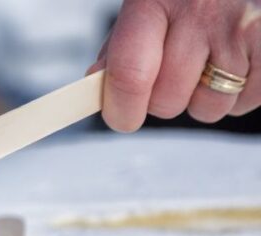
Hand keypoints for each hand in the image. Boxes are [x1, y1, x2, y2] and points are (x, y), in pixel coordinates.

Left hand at [90, 0, 260, 131]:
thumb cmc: (185, 0)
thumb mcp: (146, 10)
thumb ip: (120, 50)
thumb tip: (96, 85)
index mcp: (154, 1)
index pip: (129, 73)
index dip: (121, 109)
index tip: (122, 118)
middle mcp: (199, 11)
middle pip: (167, 101)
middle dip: (164, 100)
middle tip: (174, 74)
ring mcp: (240, 28)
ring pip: (207, 109)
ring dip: (203, 99)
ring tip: (209, 64)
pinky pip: (243, 104)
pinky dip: (237, 96)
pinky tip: (235, 65)